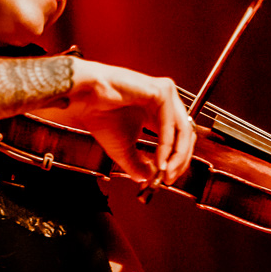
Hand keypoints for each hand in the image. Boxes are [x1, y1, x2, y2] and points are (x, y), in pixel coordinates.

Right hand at [68, 59, 195, 184]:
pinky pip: (170, 124)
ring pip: (183, 130)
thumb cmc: (99, 114)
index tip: (166, 178)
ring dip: (177, 156)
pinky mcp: (162, 92)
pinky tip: (160, 160)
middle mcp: (164, 101)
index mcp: (157, 111)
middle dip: (180, 160)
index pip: (179, 137)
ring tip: (164, 172)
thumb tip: (148, 179)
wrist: (84, 99)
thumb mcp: (122, 149)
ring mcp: (165, 95)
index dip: (176, 160)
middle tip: (168, 178)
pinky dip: (167, 146)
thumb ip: (137, 164)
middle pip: (186, 134)